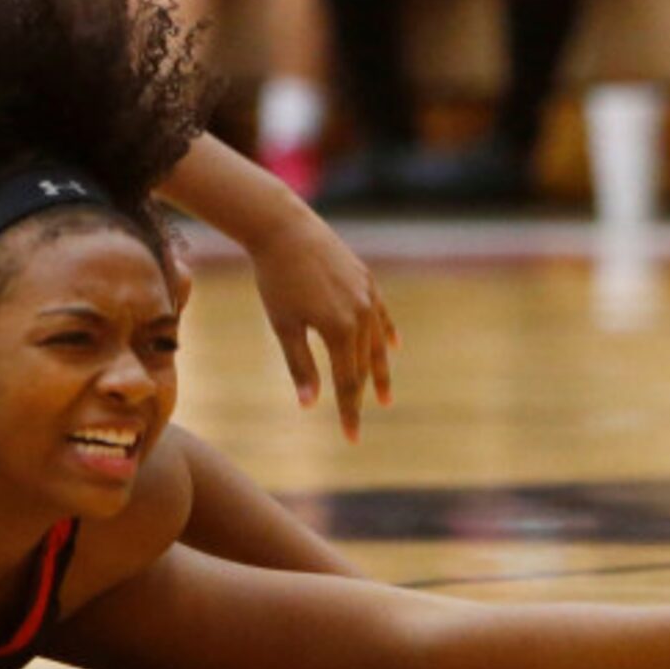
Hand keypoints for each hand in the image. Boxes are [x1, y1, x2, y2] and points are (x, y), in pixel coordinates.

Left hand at [249, 211, 398, 439]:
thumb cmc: (276, 280)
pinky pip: (382, 315)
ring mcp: (368, 296)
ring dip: (379, 371)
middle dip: (360, 398)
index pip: (349, 382)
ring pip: (376, 343)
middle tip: (356, 426)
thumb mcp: (284, 326)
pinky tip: (394, 348)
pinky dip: (387, 334)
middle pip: (364, 366)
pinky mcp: (367, 280)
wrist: (285, 230)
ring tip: (384, 396)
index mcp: (340, 330)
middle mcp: (362, 315)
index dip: (350, 412)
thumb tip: (309, 406)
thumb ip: (300, 365)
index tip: (351, 438)